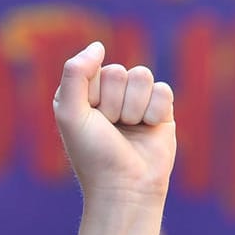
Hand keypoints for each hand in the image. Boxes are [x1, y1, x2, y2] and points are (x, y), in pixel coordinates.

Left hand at [54, 42, 175, 204]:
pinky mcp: (161, 111)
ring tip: (130, 130)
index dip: (94, 96)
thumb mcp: (70, 113)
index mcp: (84, 93)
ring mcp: (137, 101)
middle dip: (115, 104)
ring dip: (134, 107)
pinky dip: (155, 112)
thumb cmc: (94, 156)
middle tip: (112, 130)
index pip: (94, 68)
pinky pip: (163, 90)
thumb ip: (75, 72)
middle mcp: (110, 94)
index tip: (91, 122)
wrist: (126, 189)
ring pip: (142, 76)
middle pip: (119, 71)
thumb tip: (99, 45)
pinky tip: (149, 130)